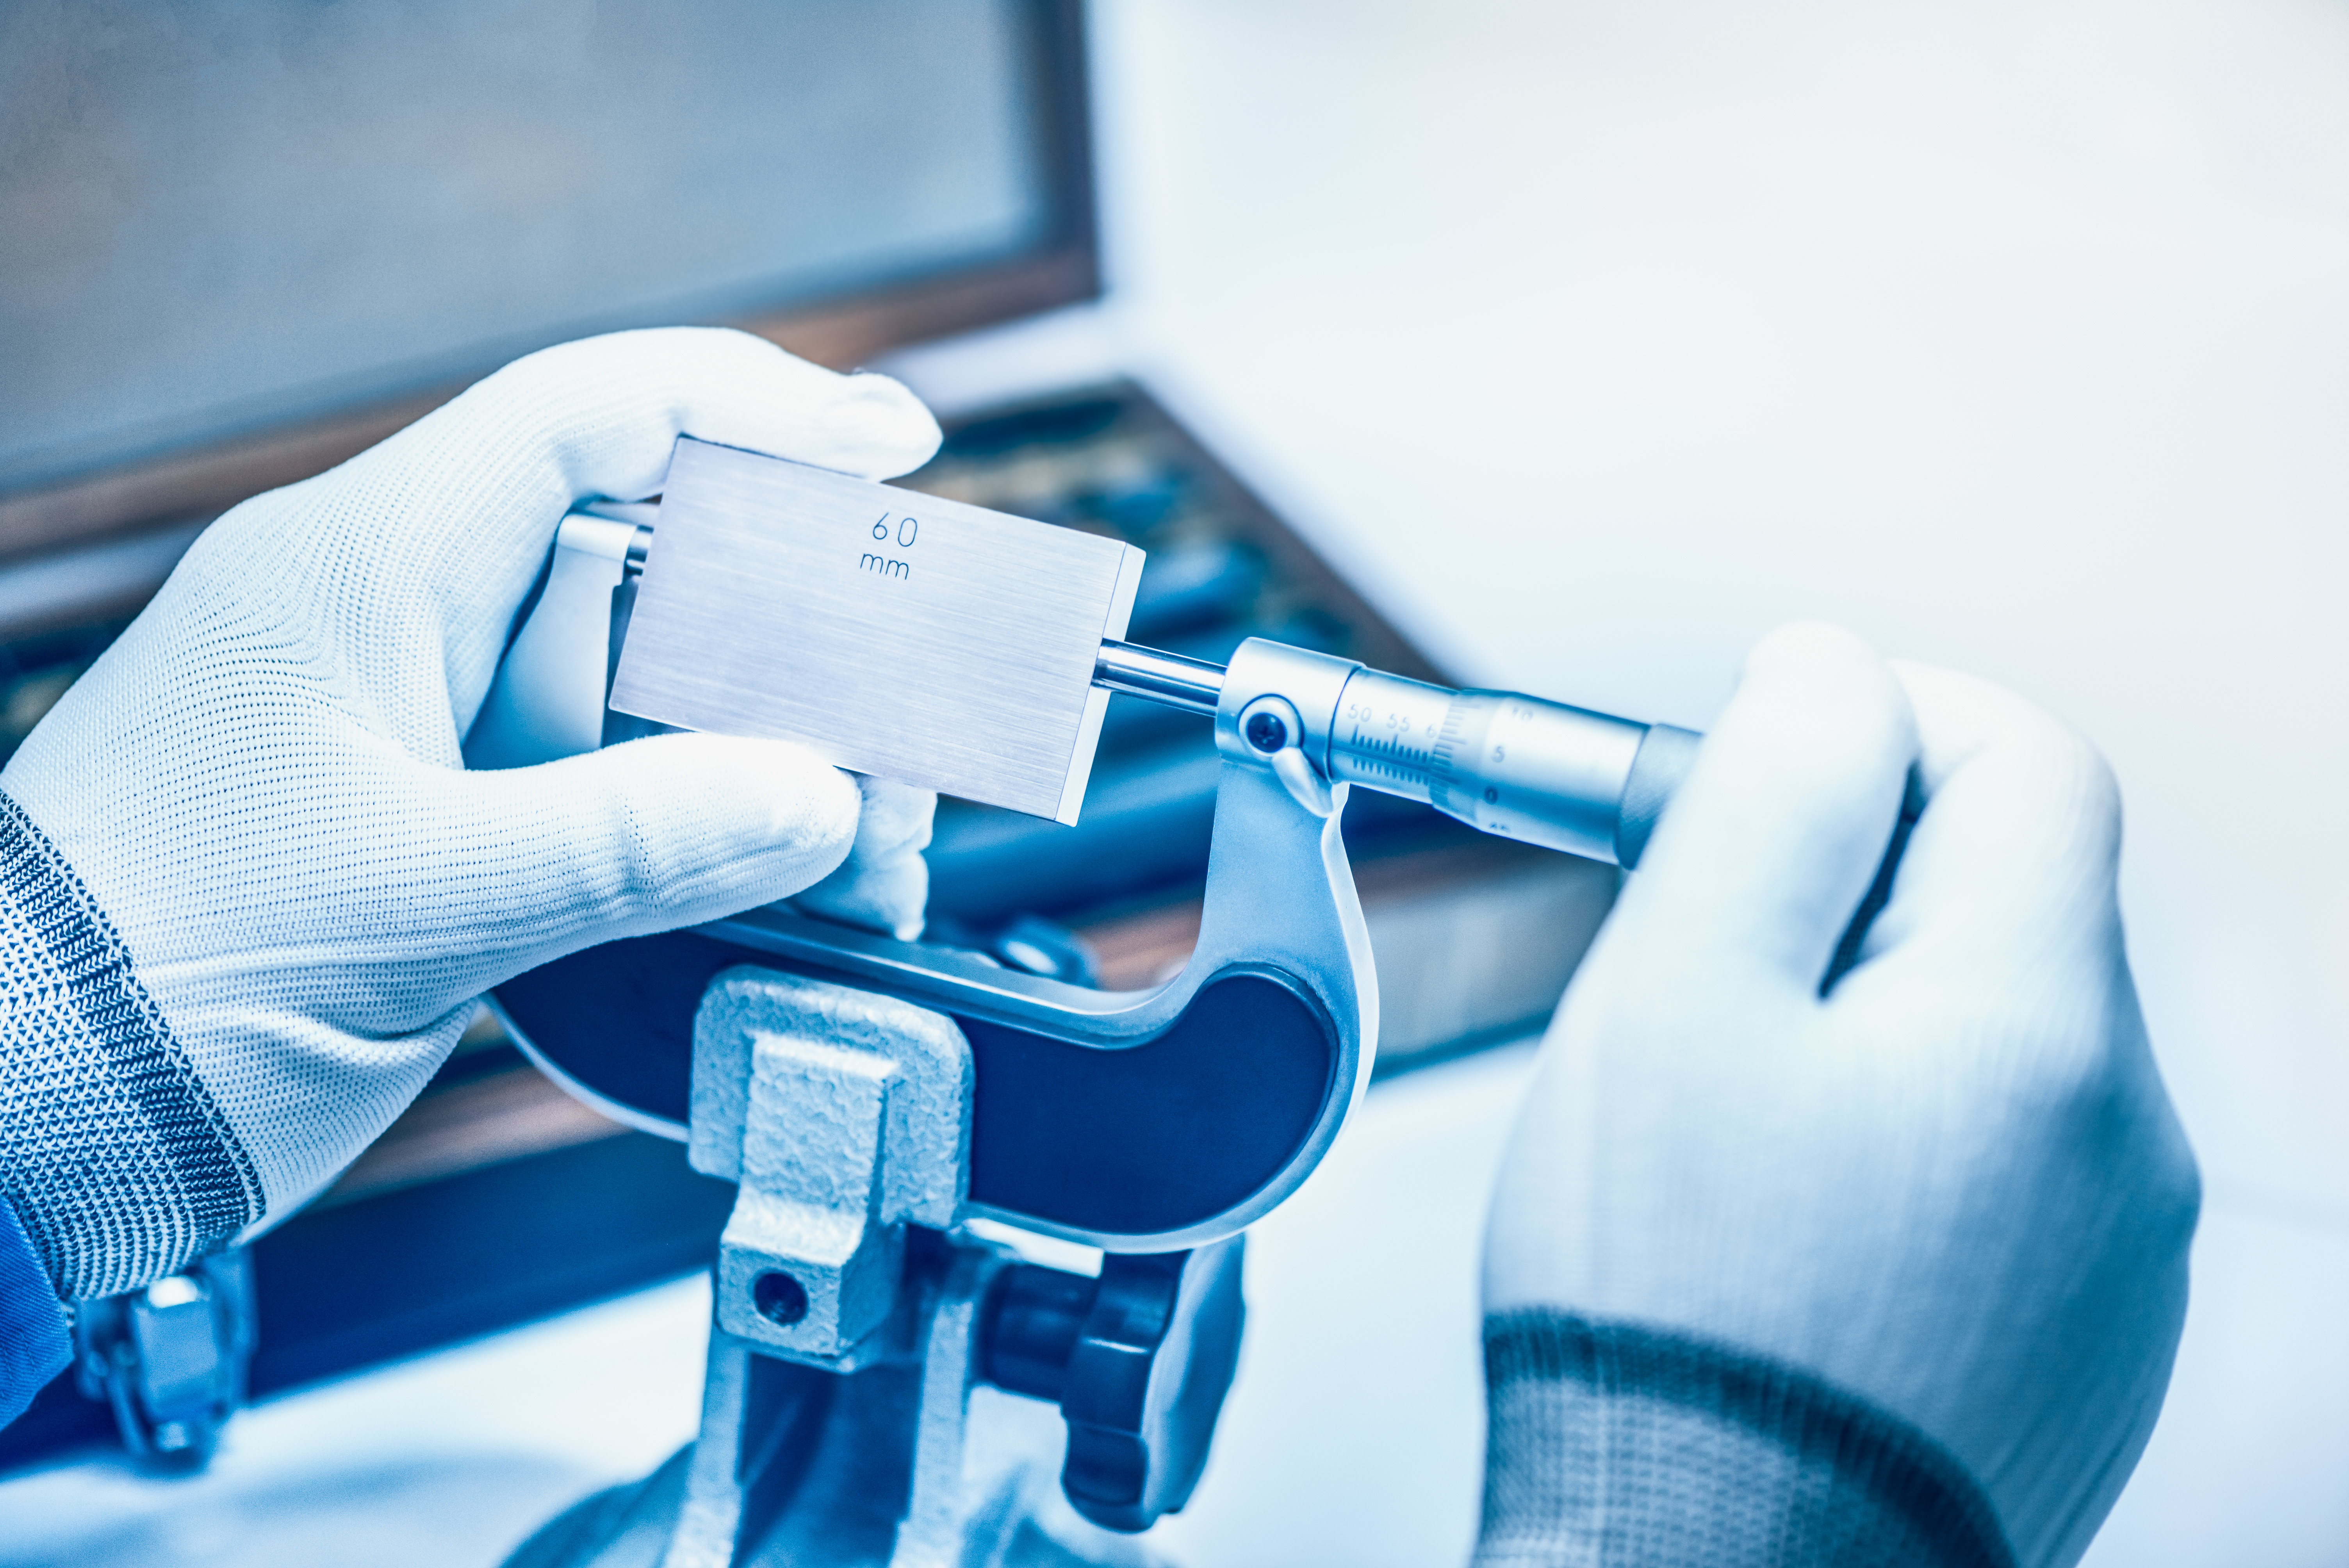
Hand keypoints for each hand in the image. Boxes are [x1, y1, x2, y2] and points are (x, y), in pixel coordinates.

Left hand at [0, 327, 940, 1300]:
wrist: (11, 1126)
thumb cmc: (141, 980)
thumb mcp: (409, 902)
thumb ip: (628, 843)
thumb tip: (819, 801)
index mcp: (363, 571)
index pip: (588, 418)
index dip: (756, 408)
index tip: (894, 451)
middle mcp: (394, 624)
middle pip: (645, 562)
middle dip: (797, 630)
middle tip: (911, 706)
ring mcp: (415, 728)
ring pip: (637, 691)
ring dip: (760, 756)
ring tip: (867, 839)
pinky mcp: (434, 827)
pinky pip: (601, 792)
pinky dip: (697, 833)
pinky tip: (778, 883)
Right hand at [1480, 624, 2197, 1567]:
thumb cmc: (1672, 1311)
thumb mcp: (1679, 997)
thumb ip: (1770, 799)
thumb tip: (1830, 672)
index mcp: (2039, 1029)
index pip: (2024, 760)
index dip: (1886, 718)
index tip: (1762, 758)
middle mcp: (2126, 1137)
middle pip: (2010, 899)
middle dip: (1853, 877)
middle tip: (1699, 943)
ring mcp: (2117, 1254)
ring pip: (1997, 1037)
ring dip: (1867, 1016)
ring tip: (1724, 1105)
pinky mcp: (2078, 1338)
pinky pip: (2001, 1167)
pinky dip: (1899, 1140)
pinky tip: (1786, 1216)